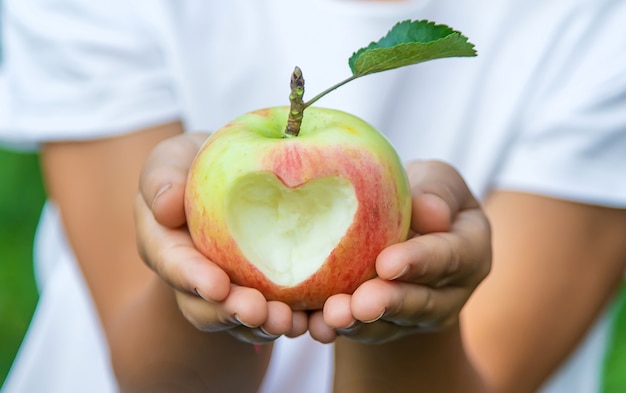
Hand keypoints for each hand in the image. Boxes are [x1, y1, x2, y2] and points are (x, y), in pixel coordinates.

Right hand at [134, 132, 307, 343]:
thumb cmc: (193, 163)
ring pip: (239, 319)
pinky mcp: (259, 290)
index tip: (217, 285)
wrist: (227, 174)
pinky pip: (272, 311)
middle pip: (205, 306)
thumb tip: (166, 207)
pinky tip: (312, 319)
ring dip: (263, 325)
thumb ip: (162, 179)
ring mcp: (226, 289)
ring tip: (289, 322)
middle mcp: (192, 278)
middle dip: (231, 312)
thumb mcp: (171, 159)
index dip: (193, 278)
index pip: (173, 264)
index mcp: (166, 247)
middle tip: (258, 312)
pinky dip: (292, 318)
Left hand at [308, 160, 491, 343]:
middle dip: (388, 304)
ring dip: (359, 324)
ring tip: (332, 317)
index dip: (419, 262)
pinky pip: (361, 331)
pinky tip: (315, 325)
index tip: (387, 263)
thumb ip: (436, 191)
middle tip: (361, 304)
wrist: (399, 225)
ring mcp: (416, 315)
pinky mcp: (384, 326)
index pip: (449, 257)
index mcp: (470, 249)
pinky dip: (337, 329)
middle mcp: (449, 292)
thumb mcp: (435, 179)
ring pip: (388, 325)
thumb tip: (431, 212)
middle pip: (421, 303)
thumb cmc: (420, 194)